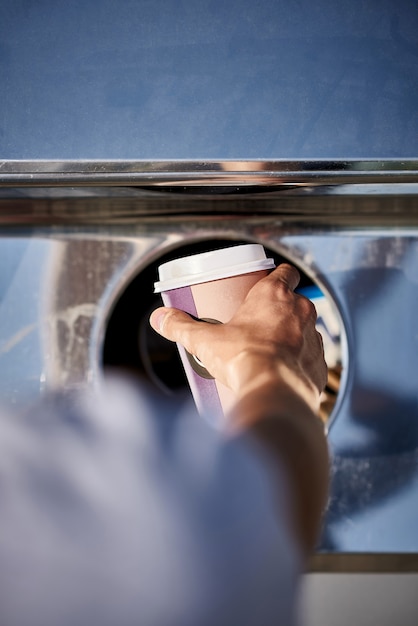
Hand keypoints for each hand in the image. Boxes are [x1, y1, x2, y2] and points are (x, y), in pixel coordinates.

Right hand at [150, 263, 328, 553]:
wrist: (274, 394)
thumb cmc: (244, 360)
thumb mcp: (205, 341)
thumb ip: (181, 326)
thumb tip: (161, 318)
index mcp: (274, 295)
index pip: (286, 272)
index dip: (278, 276)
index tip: (266, 285)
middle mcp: (301, 311)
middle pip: (295, 301)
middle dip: (280, 310)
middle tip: (258, 323)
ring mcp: (314, 337)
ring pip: (306, 329)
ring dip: (292, 336)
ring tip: (269, 351)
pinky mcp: (321, 364)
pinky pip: (312, 357)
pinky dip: (300, 362)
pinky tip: (283, 372)